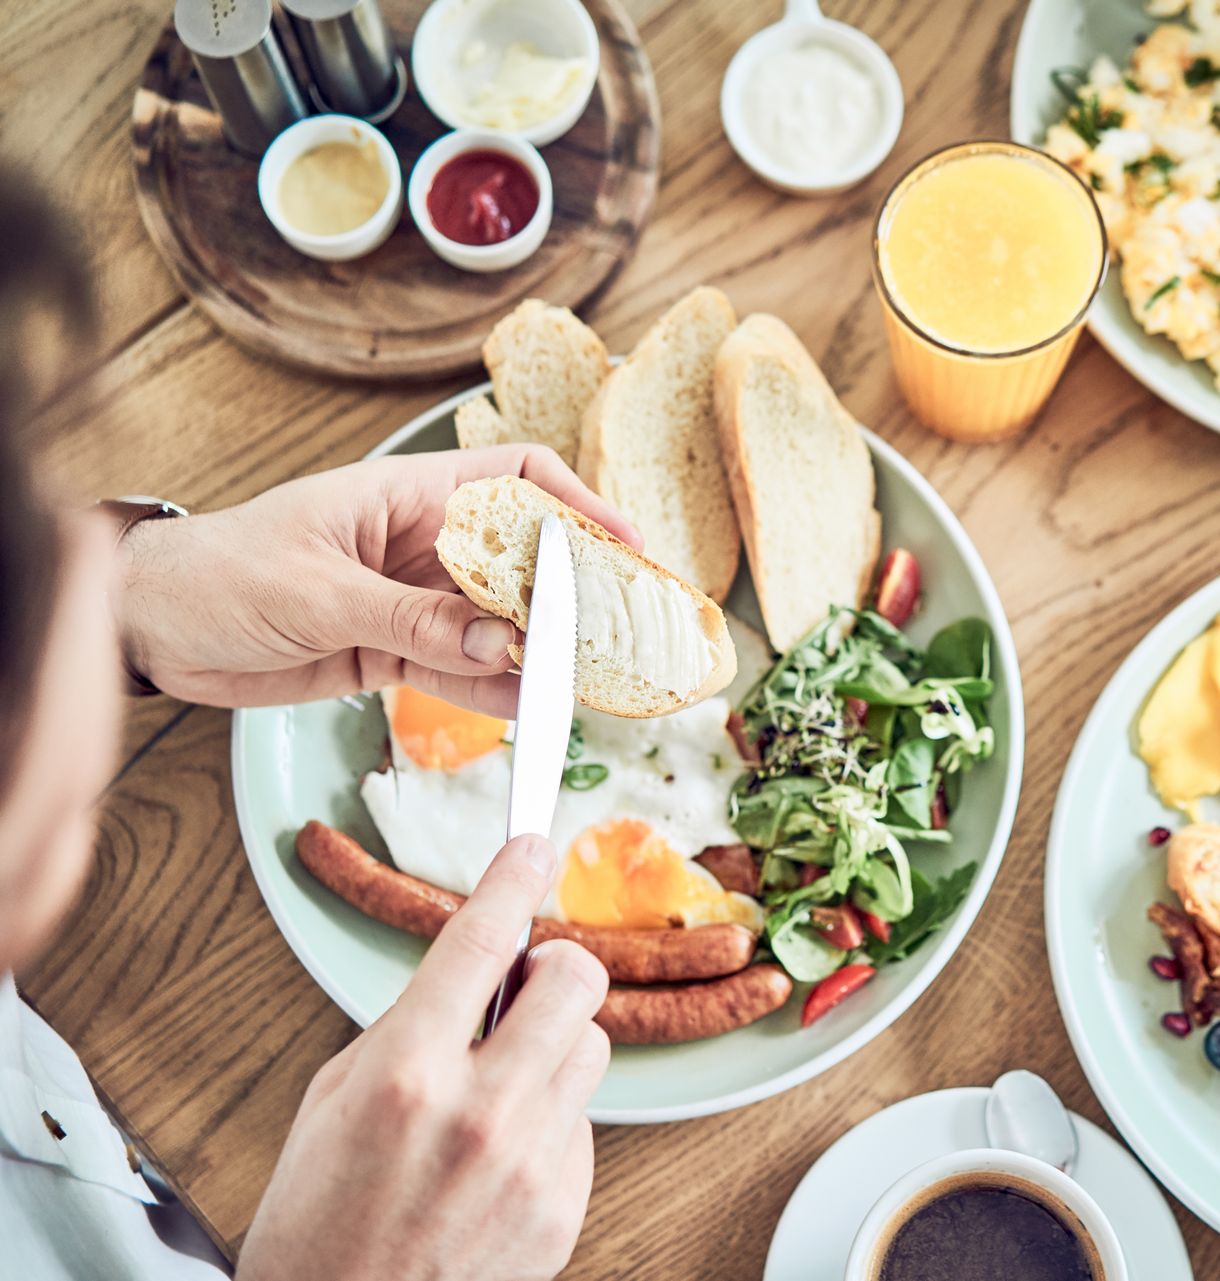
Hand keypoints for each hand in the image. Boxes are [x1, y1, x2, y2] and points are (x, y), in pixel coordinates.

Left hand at [116, 445, 641, 716]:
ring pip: (501, 625)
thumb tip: (501, 647)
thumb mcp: (318, 590)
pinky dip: (496, 693)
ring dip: (542, 653)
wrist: (148, 626)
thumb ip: (414, 619)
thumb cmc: (219, 573)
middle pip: (523, 561)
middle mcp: (423, 545)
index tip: (625, 544)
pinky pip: (463, 672)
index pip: (518, 480)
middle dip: (574, 593)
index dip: (578, 503)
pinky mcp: (394, 652)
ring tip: (586, 683)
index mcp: (408, 497)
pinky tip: (528, 710)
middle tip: (620, 632)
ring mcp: (414, 601)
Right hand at [237, 835, 609, 1280]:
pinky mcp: (563, 1205)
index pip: (480, 941)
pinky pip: (585, 1121)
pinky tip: (498, 1156)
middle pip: (575, 980)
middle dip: (554, 969)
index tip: (530, 845)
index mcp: (407, 1073)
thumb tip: (477, 974)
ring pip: (593, 1044)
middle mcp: (480, 1111)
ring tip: (500, 1085)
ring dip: (555, 1045)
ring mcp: (531, 1162)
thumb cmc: (320, 1219)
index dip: (511, 879)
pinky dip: (551, 1120)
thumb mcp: (335, 1100)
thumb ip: (412, 1027)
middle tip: (525, 988)